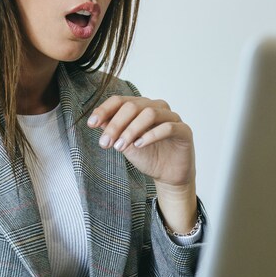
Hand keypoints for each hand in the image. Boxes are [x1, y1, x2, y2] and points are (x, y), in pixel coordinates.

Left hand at [87, 96, 198, 232]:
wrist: (168, 176)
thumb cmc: (148, 156)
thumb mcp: (125, 144)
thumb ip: (114, 131)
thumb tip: (96, 121)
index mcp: (141, 107)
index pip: (120, 100)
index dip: (104, 110)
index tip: (91, 124)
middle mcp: (157, 107)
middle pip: (133, 106)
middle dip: (116, 124)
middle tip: (105, 143)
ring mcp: (172, 117)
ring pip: (149, 113)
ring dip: (131, 130)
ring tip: (120, 146)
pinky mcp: (184, 130)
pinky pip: (167, 127)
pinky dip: (151, 135)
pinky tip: (139, 145)